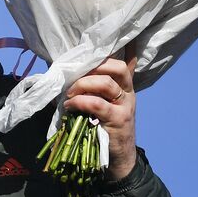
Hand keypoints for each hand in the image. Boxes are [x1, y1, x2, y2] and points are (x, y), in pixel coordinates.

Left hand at [62, 49, 137, 181]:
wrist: (119, 160)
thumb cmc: (105, 130)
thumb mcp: (104, 107)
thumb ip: (95, 92)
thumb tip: (72, 75)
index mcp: (125, 87)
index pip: (128, 64)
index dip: (128, 49)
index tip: (125, 36)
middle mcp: (128, 93)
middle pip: (117, 67)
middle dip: (93, 67)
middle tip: (75, 76)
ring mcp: (125, 106)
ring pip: (106, 83)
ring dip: (82, 85)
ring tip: (69, 94)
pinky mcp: (118, 119)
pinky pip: (97, 103)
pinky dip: (80, 102)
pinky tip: (70, 106)